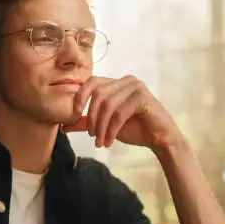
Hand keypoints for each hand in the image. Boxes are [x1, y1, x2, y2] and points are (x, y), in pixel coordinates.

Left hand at [61, 75, 183, 150]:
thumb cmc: (136, 129)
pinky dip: (111, 129)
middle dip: (92, 117)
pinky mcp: (143, 98)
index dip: (80, 96)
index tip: (73, 114)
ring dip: (101, 126)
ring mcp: (136, 87)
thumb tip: (64, 126)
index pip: (92, 82)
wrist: (160, 140)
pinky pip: (120, 113)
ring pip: (108, 104)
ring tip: (100, 142)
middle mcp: (127, 81)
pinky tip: (109, 141)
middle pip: (98, 93)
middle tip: (92, 136)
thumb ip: (87, 122)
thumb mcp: (106, 125)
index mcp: (117, 83)